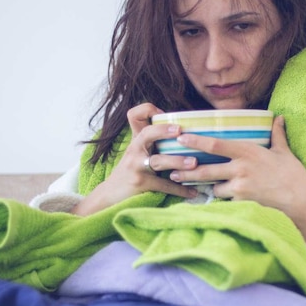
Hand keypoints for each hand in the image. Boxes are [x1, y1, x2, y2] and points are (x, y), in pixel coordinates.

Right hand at [71, 103, 198, 214]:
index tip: (165, 113)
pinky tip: (193, 192)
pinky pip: (164, 185)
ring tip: (194, 163)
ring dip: (178, 161)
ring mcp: (136, 166)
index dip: (148, 109)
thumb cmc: (130, 171)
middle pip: (147, 133)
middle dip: (164, 130)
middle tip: (180, 131)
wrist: (111, 195)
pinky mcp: (141, 183)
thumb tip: (183, 133)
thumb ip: (153, 141)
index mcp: (137, 139)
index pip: (134, 115)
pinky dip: (180, 189)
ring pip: (159, 161)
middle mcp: (136, 149)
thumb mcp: (137, 152)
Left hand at [170, 115, 305, 244]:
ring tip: (201, 188)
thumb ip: (277, 135)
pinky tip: (224, 202)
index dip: (195, 141)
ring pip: (214, 188)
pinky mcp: (242, 203)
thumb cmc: (294, 175)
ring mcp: (240, 187)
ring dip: (210, 188)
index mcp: (248, 151)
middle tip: (172, 172)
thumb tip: (279, 118)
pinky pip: (226, 202)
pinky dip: (224, 201)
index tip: (181, 138)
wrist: (302, 201)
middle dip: (186, 172)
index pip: (215, 144)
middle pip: (205, 169)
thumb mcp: (284, 152)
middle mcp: (240, 168)